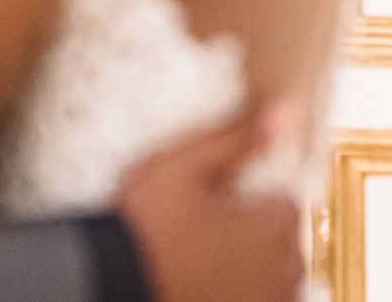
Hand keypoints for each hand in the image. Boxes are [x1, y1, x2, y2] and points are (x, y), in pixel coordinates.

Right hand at [117, 108, 303, 301]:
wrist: (105, 281)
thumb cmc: (142, 227)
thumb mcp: (183, 166)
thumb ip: (236, 138)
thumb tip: (284, 108)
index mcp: (269, 227)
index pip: (286, 203)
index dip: (251, 200)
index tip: (217, 203)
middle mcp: (278, 272)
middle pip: (283, 243)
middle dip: (255, 234)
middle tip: (203, 232)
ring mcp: (263, 301)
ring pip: (276, 278)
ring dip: (252, 268)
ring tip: (203, 260)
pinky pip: (260, 299)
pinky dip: (243, 292)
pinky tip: (206, 282)